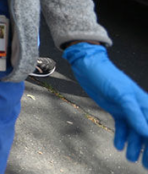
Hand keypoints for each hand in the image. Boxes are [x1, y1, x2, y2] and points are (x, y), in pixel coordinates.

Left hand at [65, 43, 147, 166]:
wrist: (90, 67)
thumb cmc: (109, 77)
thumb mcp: (122, 94)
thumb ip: (135, 113)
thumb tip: (147, 133)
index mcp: (145, 104)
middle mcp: (139, 108)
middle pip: (146, 133)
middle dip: (147, 149)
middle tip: (145, 166)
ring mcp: (127, 109)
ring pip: (134, 132)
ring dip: (133, 145)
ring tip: (130, 159)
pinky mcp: (116, 109)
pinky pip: (121, 126)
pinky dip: (121, 136)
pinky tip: (118, 146)